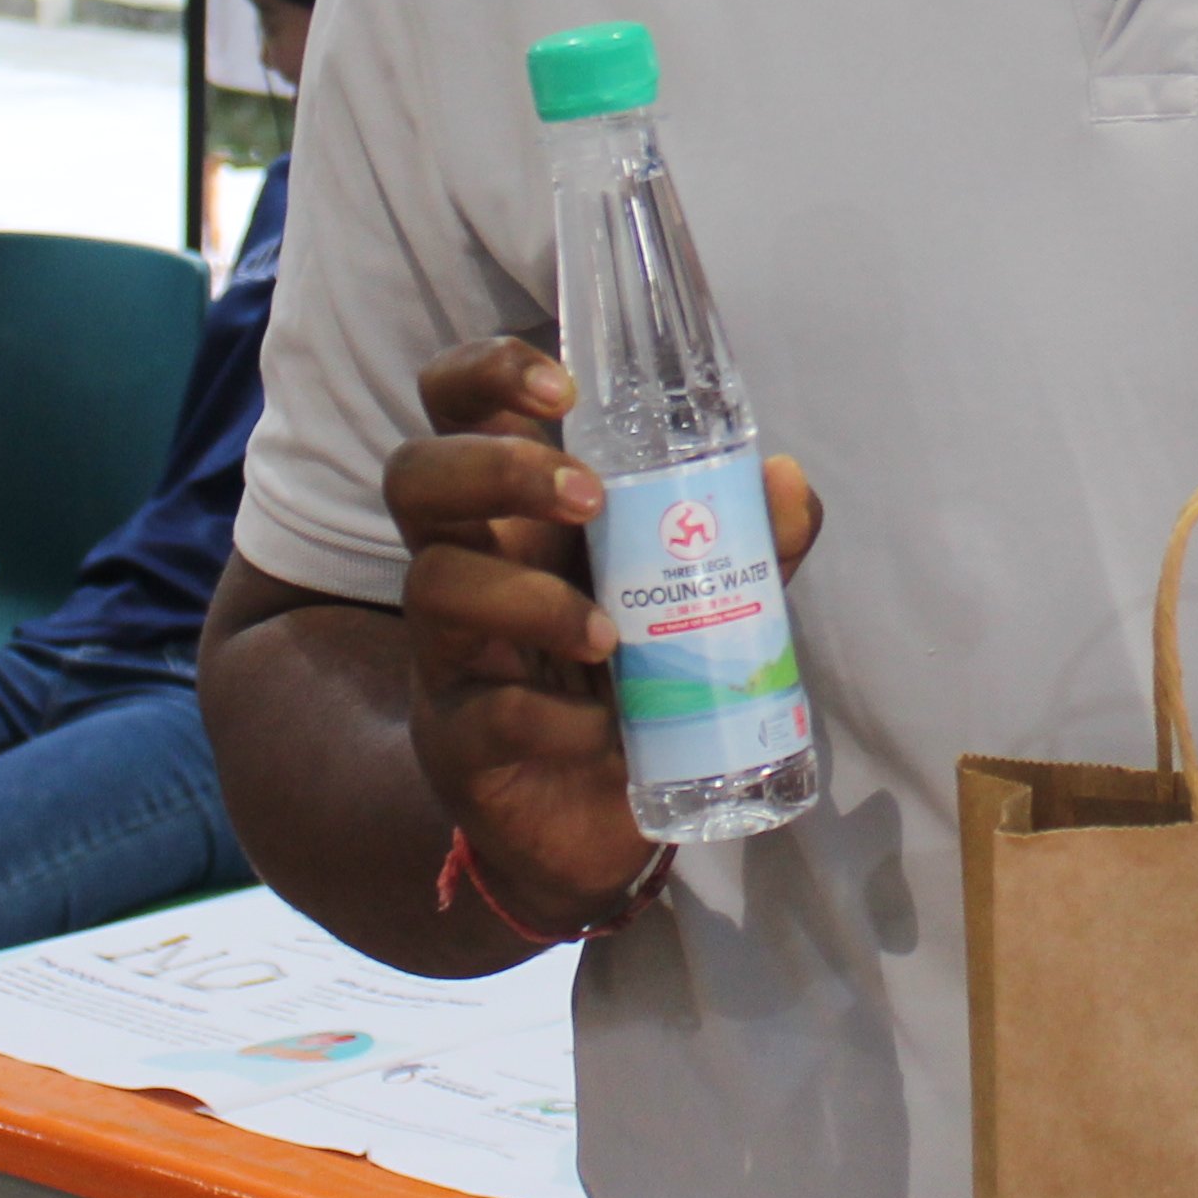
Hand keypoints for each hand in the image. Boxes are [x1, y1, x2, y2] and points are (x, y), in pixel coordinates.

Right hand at [384, 336, 818, 928]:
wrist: (607, 825)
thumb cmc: (643, 677)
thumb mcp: (703, 597)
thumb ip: (747, 540)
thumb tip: (783, 479)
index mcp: (516, 509)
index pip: (456, 406)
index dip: (486, 373)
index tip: (563, 387)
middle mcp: (465, 562)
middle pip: (415, 475)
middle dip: (495, 468)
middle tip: (589, 498)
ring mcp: (448, 652)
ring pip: (431, 583)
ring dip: (528, 598)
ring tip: (612, 635)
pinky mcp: (455, 739)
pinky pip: (481, 710)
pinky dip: (550, 715)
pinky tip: (606, 728)